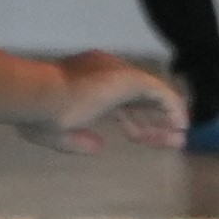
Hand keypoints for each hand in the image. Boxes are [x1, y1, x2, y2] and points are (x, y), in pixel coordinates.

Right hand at [24, 52, 185, 151]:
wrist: (37, 97)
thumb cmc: (38, 115)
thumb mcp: (56, 133)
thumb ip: (77, 140)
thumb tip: (99, 146)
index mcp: (84, 82)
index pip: (116, 101)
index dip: (131, 121)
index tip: (141, 139)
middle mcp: (103, 72)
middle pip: (136, 98)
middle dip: (152, 120)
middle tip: (171, 141)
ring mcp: (116, 73)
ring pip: (152, 95)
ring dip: (168, 116)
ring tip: (181, 137)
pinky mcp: (128, 78)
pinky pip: (160, 92)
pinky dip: (173, 108)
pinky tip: (181, 126)